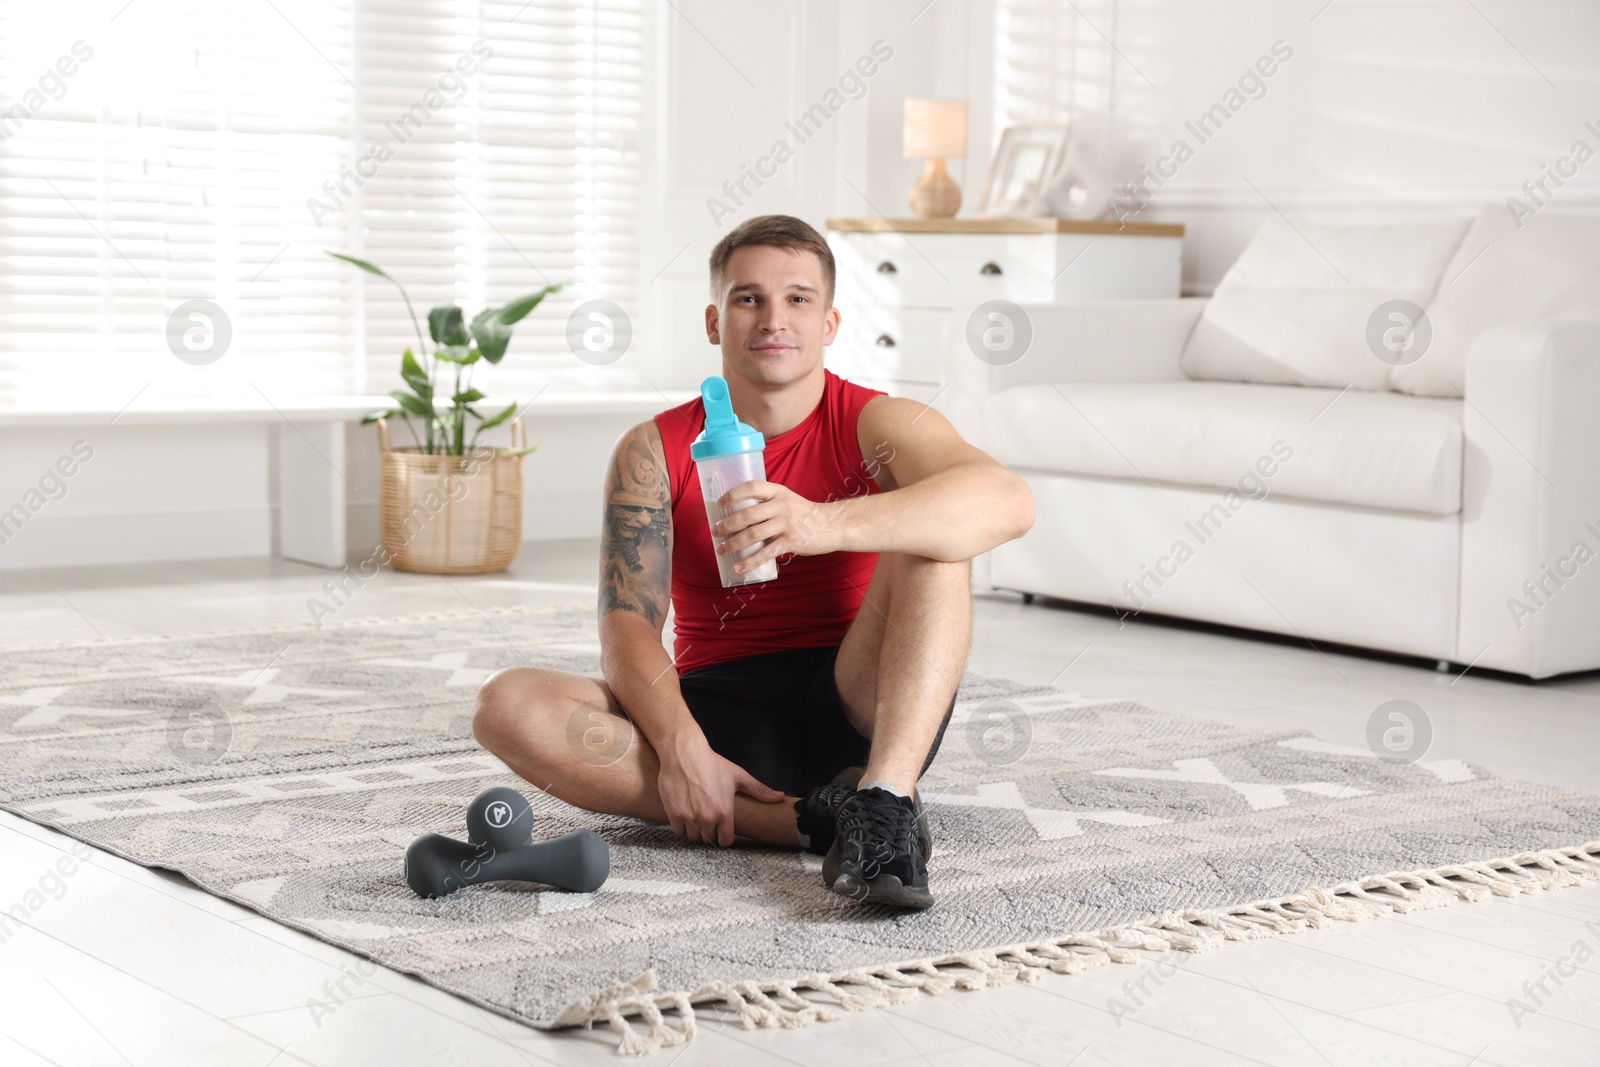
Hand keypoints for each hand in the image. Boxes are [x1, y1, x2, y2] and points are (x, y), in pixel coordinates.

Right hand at [656, 737, 783, 845]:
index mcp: (724, 812)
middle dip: (711, 833)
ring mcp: (689, 817)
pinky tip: (686, 815)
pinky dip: (682, 826)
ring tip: (698, 818)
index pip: (726, 841)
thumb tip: (780, 796)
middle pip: (709, 840)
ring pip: (694, 837)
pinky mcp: (674, 814)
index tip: (723, 830)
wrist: (684, 753)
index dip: (725, 836)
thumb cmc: (712, 763)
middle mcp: (707, 818)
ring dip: (696, 831)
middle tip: (710, 821)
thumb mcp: (738, 776)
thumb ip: (759, 790)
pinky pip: (679, 831)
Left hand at [710, 480, 840, 573]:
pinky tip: (738, 567)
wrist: (833, 526)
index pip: (752, 488)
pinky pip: (766, 553)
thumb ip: (768, 504)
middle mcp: (782, 505)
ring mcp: (786, 524)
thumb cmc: (805, 514)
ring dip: (733, 544)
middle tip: (715, 531)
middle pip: (748, 514)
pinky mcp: (791, 541)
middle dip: (727, 524)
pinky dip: (750, 562)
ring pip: (753, 534)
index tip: (720, 504)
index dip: (733, 494)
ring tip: (721, 550)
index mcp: (779, 492)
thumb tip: (739, 516)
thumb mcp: (788, 500)